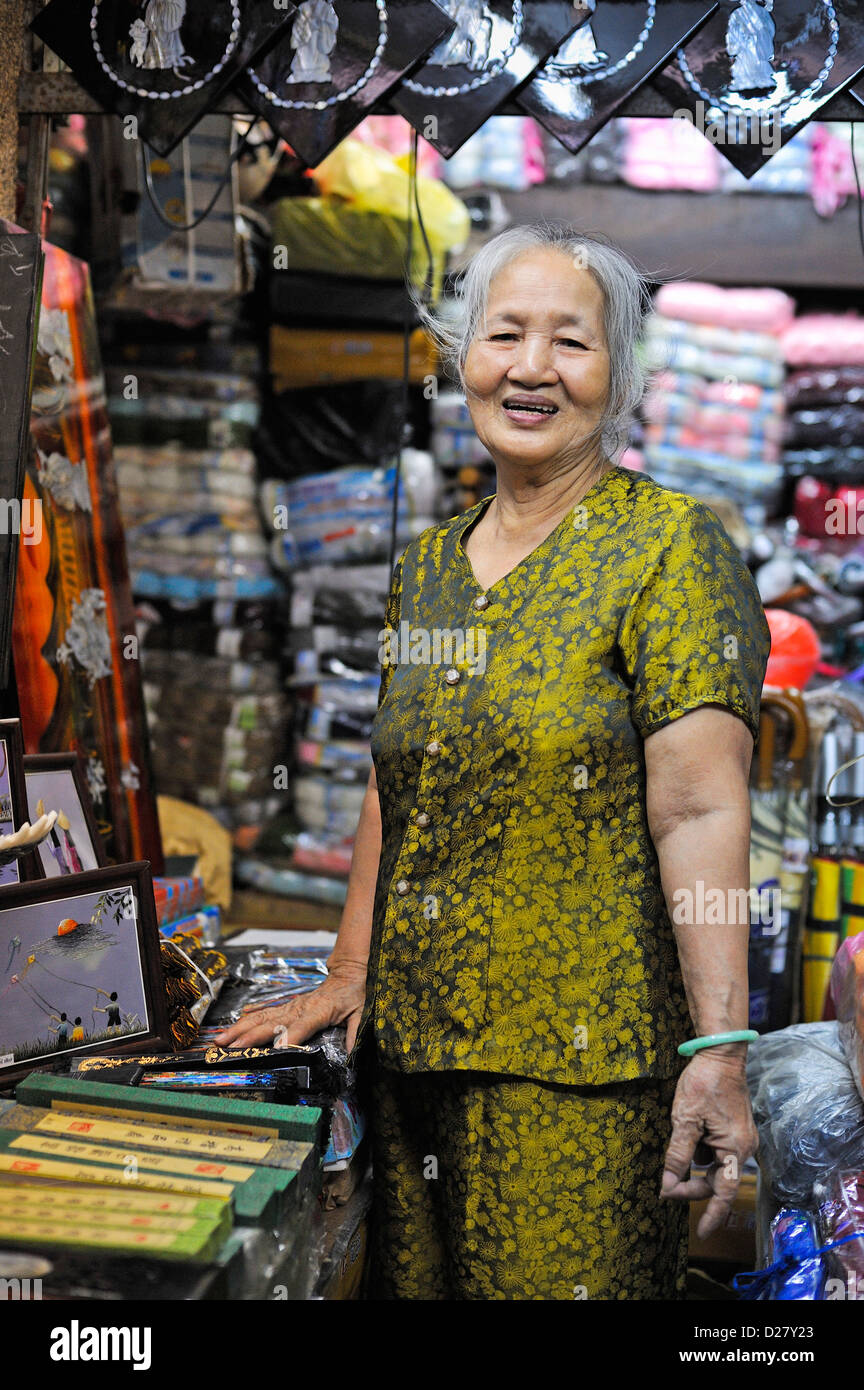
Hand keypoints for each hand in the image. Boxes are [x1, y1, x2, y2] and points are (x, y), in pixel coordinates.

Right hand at [213, 960, 367, 1052]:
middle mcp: (300, 1007)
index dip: (289, 1037)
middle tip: (227, 1047)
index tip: (274, 1049)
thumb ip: (355, 1034)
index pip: (302, 1026)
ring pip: (262, 1016)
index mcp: (319, 1011)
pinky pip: (266, 1010)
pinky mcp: (288, 1005)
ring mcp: (291, 1005)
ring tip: (220, 1038)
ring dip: (240, 1027)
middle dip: (248, 1035)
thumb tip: (351, 1055)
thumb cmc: (356, 994)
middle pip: (271, 1022)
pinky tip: (236, 1020)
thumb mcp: (361, 1013)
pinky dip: (250, 1015)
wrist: (350, 972)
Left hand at [660, 1049, 757, 1239]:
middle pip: (718, 1181)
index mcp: (734, 1149)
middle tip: (666, 1188)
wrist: (721, 1054)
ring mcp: (741, 1138)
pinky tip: (688, 1137)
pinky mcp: (735, 1129)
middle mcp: (743, 1147)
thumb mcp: (685, 1119)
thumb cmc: (704, 1083)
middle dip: (693, 1187)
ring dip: (696, 1168)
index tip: (703, 1233)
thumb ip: (678, 1154)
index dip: (713, 1214)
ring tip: (675, 1155)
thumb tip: (668, 1183)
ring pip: (716, 1166)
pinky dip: (702, 1152)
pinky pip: (718, 1150)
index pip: (724, 1192)